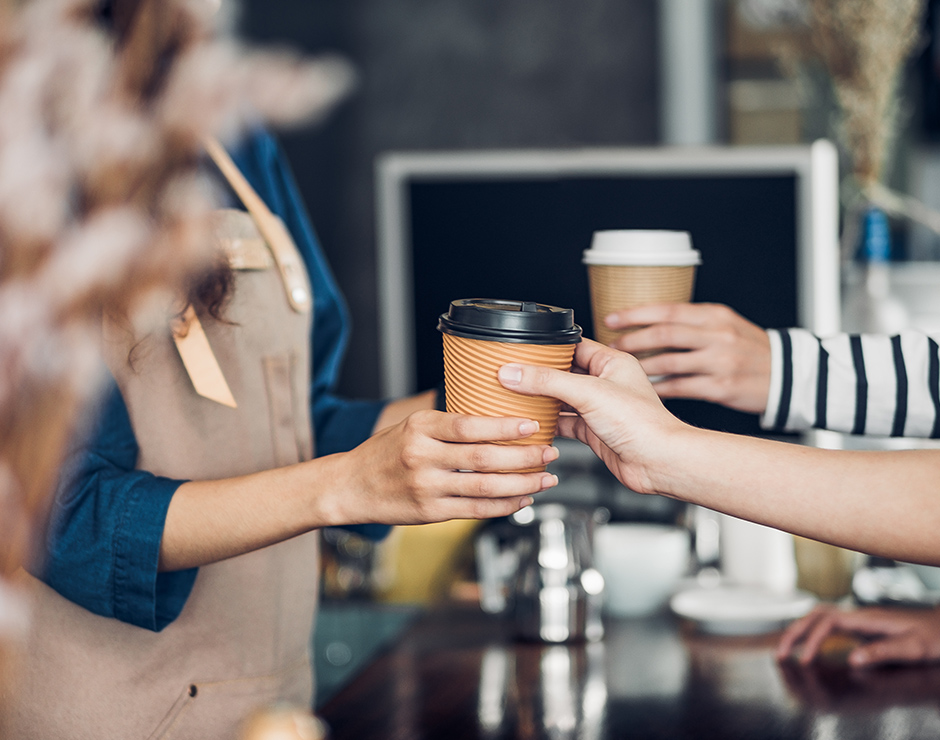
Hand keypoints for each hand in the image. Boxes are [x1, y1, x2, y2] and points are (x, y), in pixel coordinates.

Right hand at [338, 409, 559, 524]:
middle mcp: (422, 457)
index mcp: (420, 428)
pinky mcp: (429, 512)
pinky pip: (475, 510)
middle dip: (524, 457)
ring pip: (484, 487)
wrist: (350, 486)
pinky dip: (503, 506)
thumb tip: (496, 417)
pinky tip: (522, 498)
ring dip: (521, 483)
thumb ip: (448, 425)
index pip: (469, 426)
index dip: (504, 427)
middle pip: (483, 458)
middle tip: (550, 452)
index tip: (531, 425)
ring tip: (546, 478)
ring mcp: (426, 487)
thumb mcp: (411, 425)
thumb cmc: (385, 452)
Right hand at [497, 339, 686, 494]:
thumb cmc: (642, 423)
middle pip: (564, 373)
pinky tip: (532, 423)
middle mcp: (606, 383)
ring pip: (562, 399)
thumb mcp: (588, 393)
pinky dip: (549, 424)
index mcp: (612, 362)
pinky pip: (565, 423)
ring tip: (516, 396)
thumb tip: (515, 372)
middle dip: (540, 375)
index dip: (547, 348)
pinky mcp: (594, 432)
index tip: (521, 350)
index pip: (573, 346)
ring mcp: (600, 408)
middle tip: (513, 374)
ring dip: (542, 400)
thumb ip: (548, 381)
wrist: (658, 462)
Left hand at [604, 303, 770, 414]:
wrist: (788, 374)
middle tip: (611, 346)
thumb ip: (692, 321)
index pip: (667, 310)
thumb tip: (648, 322)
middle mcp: (717, 336)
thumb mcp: (726, 324)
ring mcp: (720, 362)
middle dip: (632, 340)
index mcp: (715, 315)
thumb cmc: (750, 348)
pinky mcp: (721, 387)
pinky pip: (680, 388)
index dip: (635, 314)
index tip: (611, 318)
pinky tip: (644, 389)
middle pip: (664, 334)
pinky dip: (658, 389)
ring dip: (641, 366)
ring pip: (669, 362)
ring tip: (622, 369)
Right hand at [777, 604, 939, 666]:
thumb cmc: (933, 637)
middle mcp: (859, 615)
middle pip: (815, 615)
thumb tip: (852, 659)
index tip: (804, 660)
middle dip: (794, 632)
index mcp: (868, 618)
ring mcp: (858, 618)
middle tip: (779, 654)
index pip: (828, 622)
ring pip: (818, 616)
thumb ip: (883, 651)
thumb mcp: (913, 648)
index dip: (812, 639)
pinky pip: (827, 624)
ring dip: (799, 630)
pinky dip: (811, 631)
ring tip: (785, 648)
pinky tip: (808, 644)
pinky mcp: (861, 625)